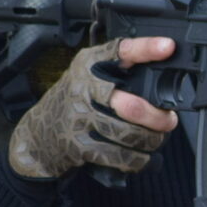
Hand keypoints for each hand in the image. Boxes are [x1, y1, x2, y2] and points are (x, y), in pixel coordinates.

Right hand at [7, 37, 178, 179]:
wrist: (37, 135)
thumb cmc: (73, 102)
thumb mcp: (87, 76)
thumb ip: (117, 71)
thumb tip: (162, 70)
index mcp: (88, 65)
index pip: (120, 51)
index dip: (146, 49)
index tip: (168, 47)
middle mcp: (83, 89)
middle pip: (131, 105)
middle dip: (157, 117)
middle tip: (169, 120)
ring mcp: (80, 119)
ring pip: (129, 133)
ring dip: (151, 139)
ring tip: (156, 138)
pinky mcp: (80, 146)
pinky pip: (120, 156)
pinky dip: (138, 159)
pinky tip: (142, 156)